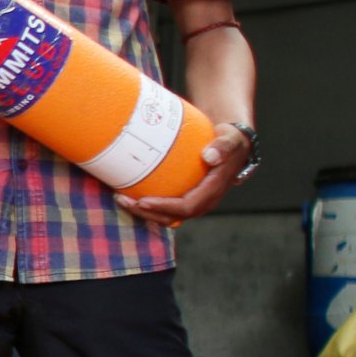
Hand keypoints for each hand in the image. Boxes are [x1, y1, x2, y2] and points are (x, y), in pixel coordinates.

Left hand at [115, 120, 249, 226]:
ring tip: (121, 199)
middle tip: (123, 200)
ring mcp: (194, 202)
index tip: (143, 201)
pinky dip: (148, 206)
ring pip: (167, 216)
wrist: (234, 148)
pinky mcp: (186, 198)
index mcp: (213, 191)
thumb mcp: (231, 140)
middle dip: (147, 213)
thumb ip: (223, 147)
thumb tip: (209, 156)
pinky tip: (130, 194)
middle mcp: (203, 202)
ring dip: (143, 212)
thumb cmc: (230, 141)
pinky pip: (166, 208)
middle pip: (173, 217)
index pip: (187, 207)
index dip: (165, 207)